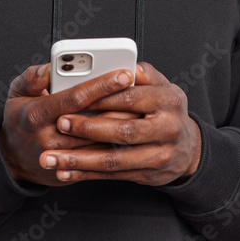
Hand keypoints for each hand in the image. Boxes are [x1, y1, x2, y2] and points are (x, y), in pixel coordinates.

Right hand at [0, 63, 137, 186]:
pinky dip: (116, 144)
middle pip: (93, 121)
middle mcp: (48, 137)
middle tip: (143, 90)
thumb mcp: (17, 93)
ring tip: (145, 109)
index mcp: (36, 114)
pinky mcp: (71, 169)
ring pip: (100, 142)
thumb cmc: (20, 119)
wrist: (12, 160)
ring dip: (123, 125)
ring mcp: (61, 157)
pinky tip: (132, 131)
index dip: (101, 85)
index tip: (123, 73)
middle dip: (120, 104)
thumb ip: (32, 78)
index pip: (75, 97)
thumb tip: (49, 68)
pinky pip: (98, 159)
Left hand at [37, 62, 201, 186]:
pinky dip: (86, 174)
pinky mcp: (147, 175)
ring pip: (114, 159)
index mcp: (170, 101)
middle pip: (123, 130)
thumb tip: (128, 65)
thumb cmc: (166, 110)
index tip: (76, 97)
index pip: (131, 97)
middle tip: (60, 124)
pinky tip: (65, 172)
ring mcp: (159, 155)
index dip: (101, 97)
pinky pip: (112, 175)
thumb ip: (144, 73)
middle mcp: (167, 129)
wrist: (187, 148)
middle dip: (88, 129)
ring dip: (80, 160)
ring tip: (52, 157)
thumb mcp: (163, 85)